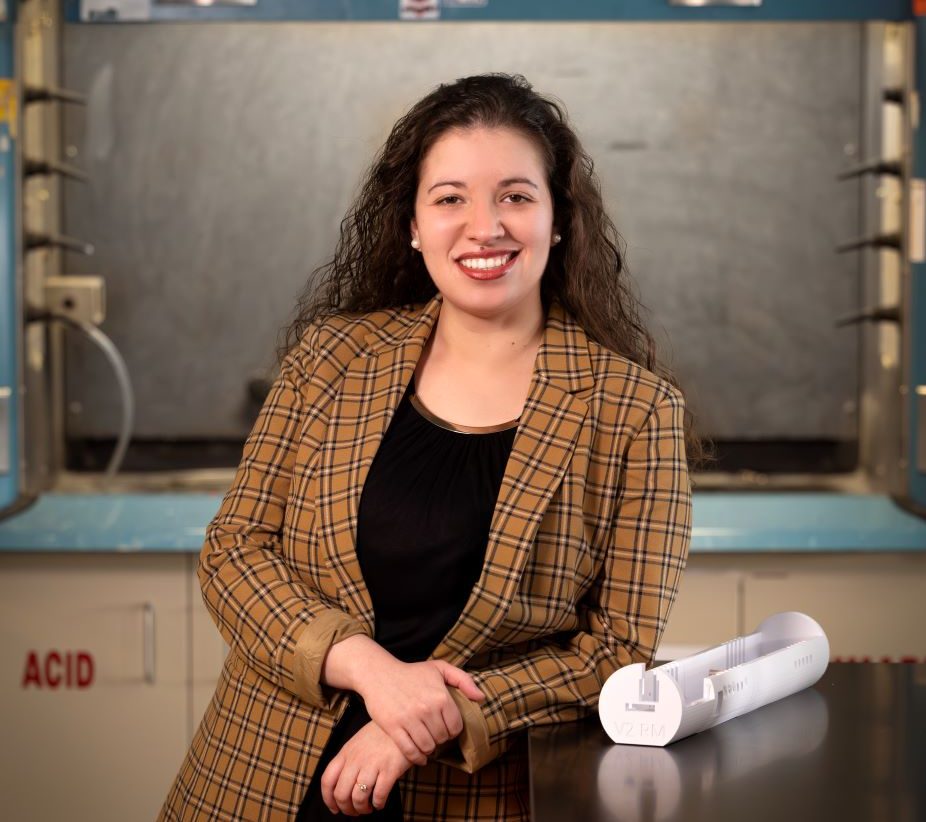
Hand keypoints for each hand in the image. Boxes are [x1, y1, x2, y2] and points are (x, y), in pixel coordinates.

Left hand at [320, 720, 413, 815]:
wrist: (402, 721)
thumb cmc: (380, 734)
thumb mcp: (358, 742)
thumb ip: (348, 760)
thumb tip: (341, 785)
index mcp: (346, 752)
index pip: (327, 780)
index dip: (328, 799)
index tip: (334, 808)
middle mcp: (356, 759)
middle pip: (341, 794)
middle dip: (347, 809)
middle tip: (354, 811)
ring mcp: (372, 764)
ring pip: (358, 797)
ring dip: (362, 809)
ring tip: (368, 807)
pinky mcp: (390, 769)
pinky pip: (379, 795)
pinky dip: (378, 804)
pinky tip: (380, 802)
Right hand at [357, 657, 484, 764]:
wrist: (379, 673)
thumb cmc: (412, 672)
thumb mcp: (440, 668)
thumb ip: (464, 680)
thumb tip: (481, 698)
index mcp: (441, 696)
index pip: (455, 727)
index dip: (452, 730)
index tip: (446, 727)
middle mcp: (427, 708)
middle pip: (442, 738)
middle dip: (440, 738)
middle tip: (434, 734)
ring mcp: (409, 719)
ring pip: (427, 747)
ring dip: (429, 748)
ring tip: (427, 742)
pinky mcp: (393, 727)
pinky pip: (409, 751)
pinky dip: (417, 758)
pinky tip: (420, 756)